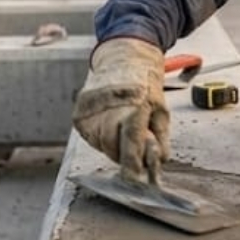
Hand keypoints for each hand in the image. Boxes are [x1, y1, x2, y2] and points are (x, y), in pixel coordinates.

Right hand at [72, 37, 169, 181]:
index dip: (133, 164)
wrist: (122, 59)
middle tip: (134, 146)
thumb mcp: (161, 110)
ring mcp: (89, 111)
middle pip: (112, 147)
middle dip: (125, 153)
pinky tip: (110, 124)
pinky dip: (102, 137)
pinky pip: (91, 138)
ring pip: (100, 144)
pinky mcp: (78, 115)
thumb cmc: (145, 84)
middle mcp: (107, 107)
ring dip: (114, 145)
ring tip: (123, 129)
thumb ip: (159, 139)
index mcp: (132, 104)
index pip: (130, 141)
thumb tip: (157, 164)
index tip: (136, 180)